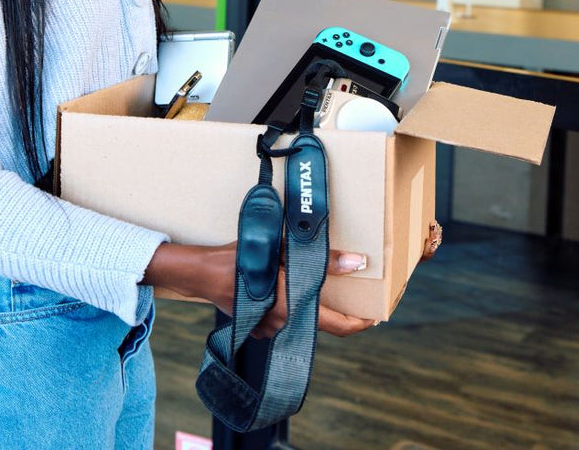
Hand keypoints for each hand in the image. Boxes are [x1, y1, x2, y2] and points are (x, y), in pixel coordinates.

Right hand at [143, 242, 374, 337]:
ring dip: (314, 306)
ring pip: (304, 320)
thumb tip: (357, 263)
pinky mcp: (259, 325)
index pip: (339, 326)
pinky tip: (290, 287)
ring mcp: (271, 328)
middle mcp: (285, 324)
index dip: (361, 323)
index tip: (375, 316)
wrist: (203, 273)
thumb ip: (323, 259)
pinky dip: (294, 306)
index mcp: (295, 307)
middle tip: (354, 296)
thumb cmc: (243, 256)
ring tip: (320, 284)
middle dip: (341, 312)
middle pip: (324, 324)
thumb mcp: (284, 250)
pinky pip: (285, 319)